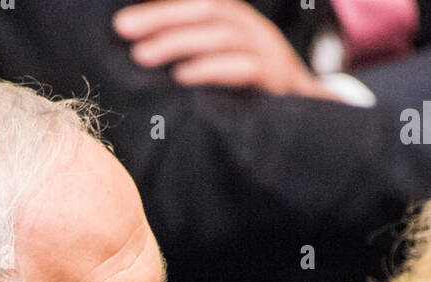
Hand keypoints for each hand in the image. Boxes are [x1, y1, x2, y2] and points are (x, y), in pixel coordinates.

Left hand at [113, 0, 327, 96]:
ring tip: (142, 56)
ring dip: (177, 42)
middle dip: (161, 18)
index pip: (196, 2)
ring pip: (221, 34)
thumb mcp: (225, 67)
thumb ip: (194, 56)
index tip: (119, 24)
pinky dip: (211, 69)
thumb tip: (143, 57)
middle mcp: (252, 28)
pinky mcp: (278, 80)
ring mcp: (268, 51)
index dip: (159, 8)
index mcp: (237, 21)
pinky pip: (243, 67)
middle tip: (124, 33)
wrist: (311, 120)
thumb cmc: (257, 96)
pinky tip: (182, 77)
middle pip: (206, 9)